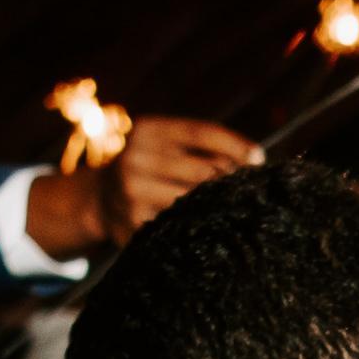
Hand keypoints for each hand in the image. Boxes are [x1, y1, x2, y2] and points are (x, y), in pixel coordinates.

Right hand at [40, 108, 257, 254]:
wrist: (98, 200)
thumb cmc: (147, 168)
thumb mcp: (162, 145)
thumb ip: (198, 148)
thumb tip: (251, 161)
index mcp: (147, 130)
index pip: (201, 132)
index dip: (235, 144)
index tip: (260, 158)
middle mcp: (136, 158)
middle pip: (203, 171)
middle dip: (231, 180)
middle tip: (253, 189)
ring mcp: (132, 193)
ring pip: (194, 201)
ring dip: (219, 205)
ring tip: (237, 208)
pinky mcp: (133, 223)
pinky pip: (179, 225)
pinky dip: (199, 226)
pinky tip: (211, 227)